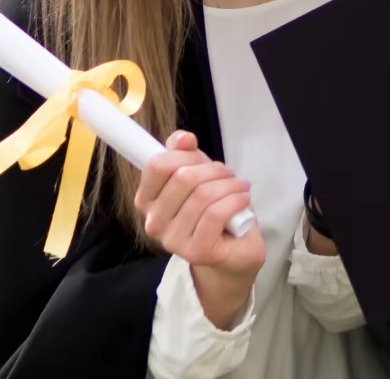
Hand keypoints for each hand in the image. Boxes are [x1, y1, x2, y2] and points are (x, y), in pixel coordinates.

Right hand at [135, 130, 264, 325]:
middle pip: (184, 178)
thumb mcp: (198, 174)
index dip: (183, 154)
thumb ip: (185, 153)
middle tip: (228, 174)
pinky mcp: (196, 251)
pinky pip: (216, 214)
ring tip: (239, 187)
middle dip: (213, 170)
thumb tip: (183, 138)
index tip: (200, 158)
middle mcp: (154, 222)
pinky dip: (235, 200)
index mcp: (147, 200)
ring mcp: (173, 240)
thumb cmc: (212, 210)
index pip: (156, 165)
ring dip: (229, 185)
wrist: (232, 252)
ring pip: (203, 195)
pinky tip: (243, 199)